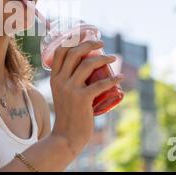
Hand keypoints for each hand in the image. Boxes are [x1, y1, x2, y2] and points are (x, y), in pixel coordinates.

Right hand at [49, 38, 123, 155]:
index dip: (73, 40)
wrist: (65, 138)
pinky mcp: (82, 99)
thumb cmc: (67, 116)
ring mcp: (70, 89)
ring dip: (104, 58)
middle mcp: (60, 80)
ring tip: (114, 58)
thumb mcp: (62, 95)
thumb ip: (69, 84)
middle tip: (102, 44)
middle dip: (89, 44)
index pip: (60, 51)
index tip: (85, 36)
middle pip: (74, 52)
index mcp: (54, 78)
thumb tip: (85, 73)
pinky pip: (100, 84)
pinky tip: (120, 77)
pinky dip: (113, 79)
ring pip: (88, 64)